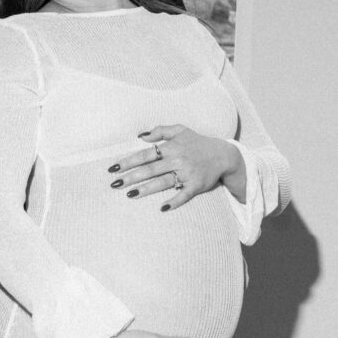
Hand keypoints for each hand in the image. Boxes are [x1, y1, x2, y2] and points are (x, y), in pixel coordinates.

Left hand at [108, 124, 243, 210]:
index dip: (128, 161)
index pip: (145, 154)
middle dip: (132, 176)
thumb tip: (140, 136)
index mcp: (171, 147)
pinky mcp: (196, 186)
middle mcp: (178, 160)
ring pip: (163, 182)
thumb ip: (160, 130)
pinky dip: (174, 201)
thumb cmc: (197, 142)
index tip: (113, 168)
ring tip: (130, 195)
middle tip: (115, 184)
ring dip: (146, 189)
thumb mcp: (180, 130)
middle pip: (151, 169)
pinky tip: (162, 208)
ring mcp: (187, 174)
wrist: (224, 155)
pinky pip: (184, 194)